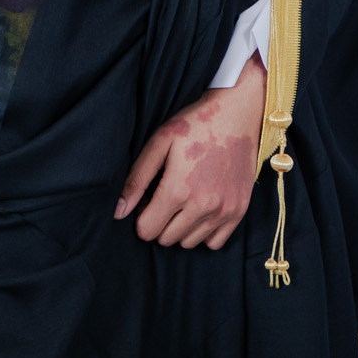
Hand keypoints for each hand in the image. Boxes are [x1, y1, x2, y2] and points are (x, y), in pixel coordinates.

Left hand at [116, 54, 265, 248]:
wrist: (237, 114)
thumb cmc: (195, 125)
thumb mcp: (160, 143)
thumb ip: (137, 179)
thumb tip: (118, 212)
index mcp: (178, 190)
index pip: (147, 230)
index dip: (142, 216)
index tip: (149, 199)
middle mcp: (202, 206)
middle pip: (166, 239)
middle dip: (160, 222)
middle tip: (167, 196)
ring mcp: (223, 211)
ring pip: (189, 243)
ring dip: (181, 227)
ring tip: (186, 200)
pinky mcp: (239, 211)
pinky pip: (214, 243)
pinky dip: (205, 231)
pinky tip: (202, 209)